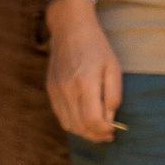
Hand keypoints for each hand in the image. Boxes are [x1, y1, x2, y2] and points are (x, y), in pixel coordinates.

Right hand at [43, 0, 123, 142]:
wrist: (70, 29)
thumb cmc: (96, 47)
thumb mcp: (113, 68)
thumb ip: (113, 95)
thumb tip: (110, 118)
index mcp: (85, 84)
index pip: (93, 121)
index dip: (104, 131)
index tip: (113, 132)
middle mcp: (67, 90)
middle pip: (80, 126)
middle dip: (95, 135)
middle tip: (107, 135)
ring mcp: (56, 91)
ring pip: (68, 124)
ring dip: (83, 132)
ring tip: (96, 130)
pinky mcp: (50, 89)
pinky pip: (60, 115)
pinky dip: (72, 123)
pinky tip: (83, 119)